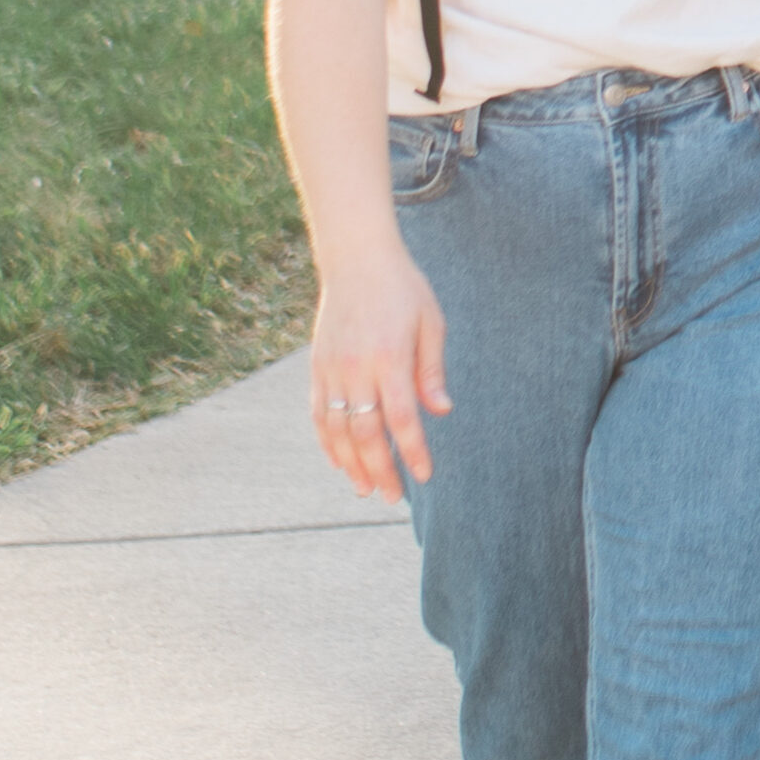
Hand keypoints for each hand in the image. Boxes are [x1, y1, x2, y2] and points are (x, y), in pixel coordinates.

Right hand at [309, 246, 447, 496]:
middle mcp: (357, 368)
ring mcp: (333, 369)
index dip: (412, 450)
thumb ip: (432, 369)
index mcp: (390, 357)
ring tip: (366, 489)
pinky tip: (340, 461)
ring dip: (350, 463)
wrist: (356, 261)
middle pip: (366, 432)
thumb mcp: (430, 322)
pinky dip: (327, 442)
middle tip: (393, 498)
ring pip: (337, 429)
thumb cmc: (403, 290)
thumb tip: (441, 411)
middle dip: (380, 469)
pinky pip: (318, 413)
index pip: (401, 417)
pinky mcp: (317, 367)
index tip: (424, 475)